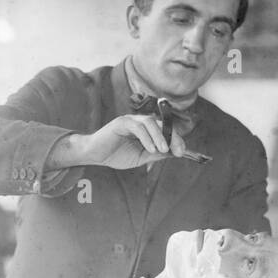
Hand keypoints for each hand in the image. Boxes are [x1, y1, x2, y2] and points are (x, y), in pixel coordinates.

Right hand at [50, 114, 187, 170]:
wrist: (95, 155)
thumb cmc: (115, 155)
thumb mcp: (141, 157)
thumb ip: (156, 154)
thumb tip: (174, 152)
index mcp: (146, 130)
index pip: (165, 130)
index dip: (175, 139)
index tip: (182, 151)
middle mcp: (140, 122)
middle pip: (162, 124)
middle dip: (172, 136)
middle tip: (177, 150)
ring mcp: (131, 120)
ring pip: (151, 122)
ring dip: (159, 136)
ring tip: (162, 150)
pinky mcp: (122, 122)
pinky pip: (138, 127)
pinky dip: (147, 138)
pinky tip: (150, 149)